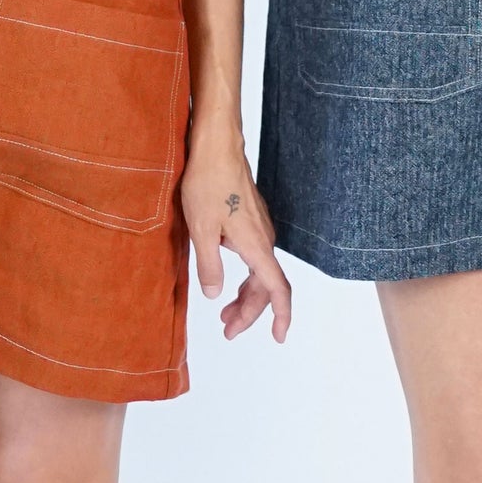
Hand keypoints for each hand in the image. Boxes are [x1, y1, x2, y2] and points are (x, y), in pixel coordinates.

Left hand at [180, 123, 290, 345]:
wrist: (216, 146)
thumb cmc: (208, 182)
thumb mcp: (201, 229)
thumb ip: (209, 266)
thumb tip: (215, 296)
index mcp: (255, 245)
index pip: (277, 289)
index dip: (280, 316)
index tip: (278, 336)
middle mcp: (263, 239)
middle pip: (266, 286)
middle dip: (250, 312)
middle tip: (227, 331)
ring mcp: (259, 228)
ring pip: (259, 272)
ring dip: (245, 295)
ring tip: (225, 313)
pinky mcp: (250, 219)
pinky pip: (254, 257)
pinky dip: (244, 276)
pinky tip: (225, 278)